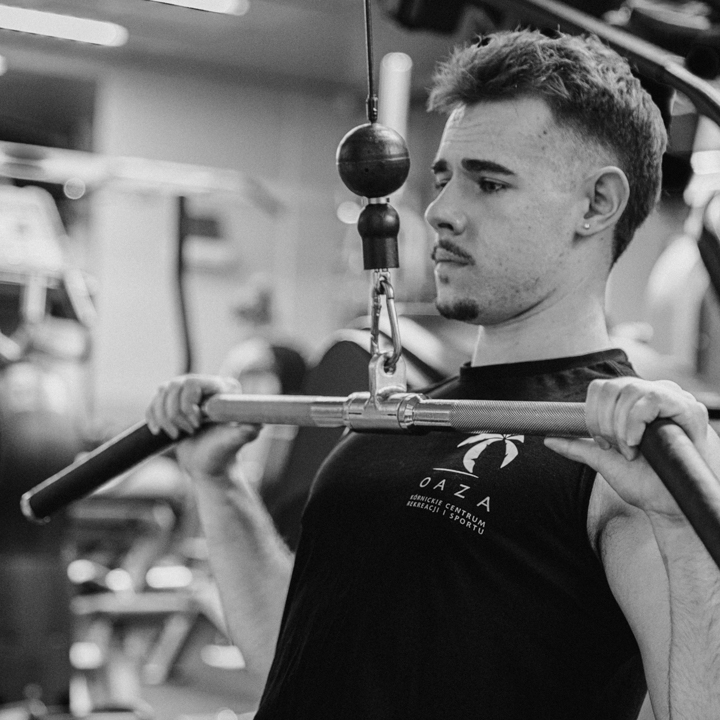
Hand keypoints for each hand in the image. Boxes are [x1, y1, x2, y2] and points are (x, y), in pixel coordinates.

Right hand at [146, 374, 260, 477]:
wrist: (210, 468)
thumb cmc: (224, 454)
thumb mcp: (236, 441)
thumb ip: (245, 431)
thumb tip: (258, 424)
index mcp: (222, 389)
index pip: (192, 383)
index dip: (188, 405)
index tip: (197, 425)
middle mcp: (205, 387)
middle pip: (173, 386)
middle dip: (176, 414)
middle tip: (190, 431)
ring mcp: (187, 395)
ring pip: (161, 394)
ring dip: (165, 418)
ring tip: (178, 434)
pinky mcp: (172, 405)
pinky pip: (153, 404)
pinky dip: (154, 419)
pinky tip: (161, 432)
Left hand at [544, 378, 712, 518]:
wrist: (667, 505)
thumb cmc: (641, 482)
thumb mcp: (603, 459)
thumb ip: (577, 446)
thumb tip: (548, 439)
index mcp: (632, 403)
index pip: (601, 388)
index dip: (592, 413)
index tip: (600, 441)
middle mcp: (651, 394)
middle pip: (611, 387)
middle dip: (603, 422)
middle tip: (614, 447)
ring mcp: (671, 398)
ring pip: (628, 391)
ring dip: (620, 426)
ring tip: (630, 449)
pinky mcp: (687, 407)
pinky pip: (650, 400)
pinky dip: (636, 423)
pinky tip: (638, 443)